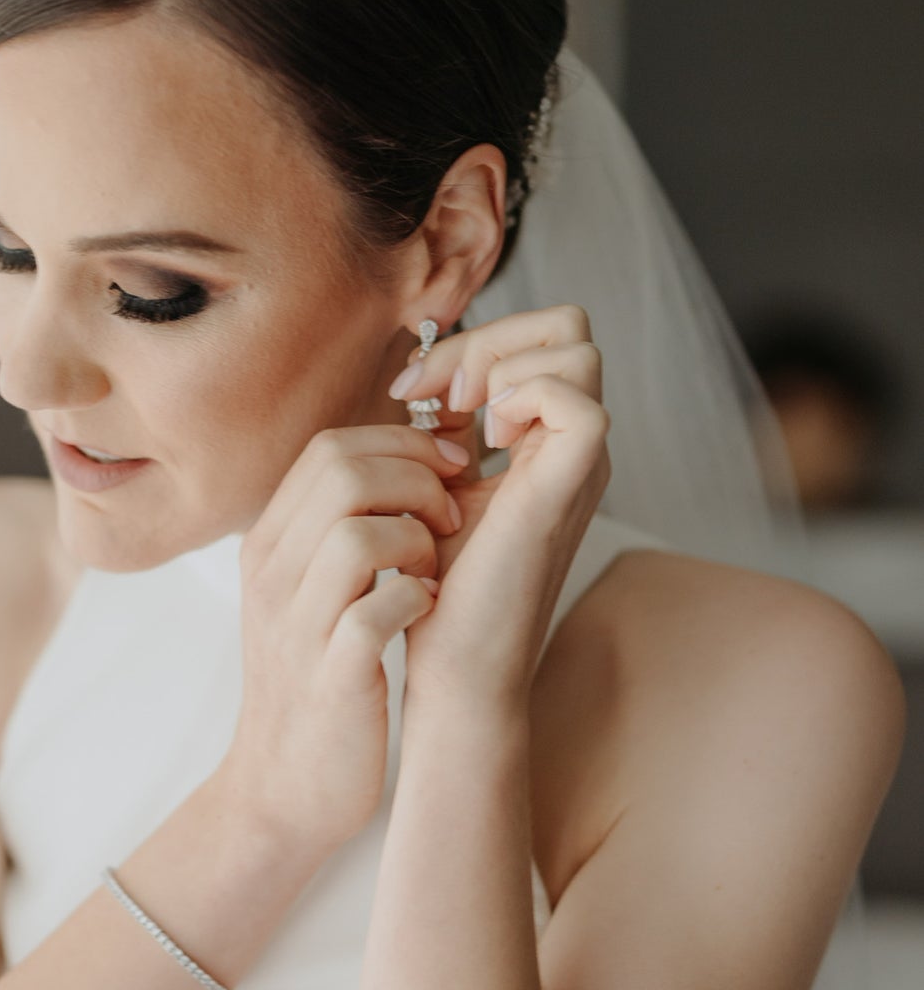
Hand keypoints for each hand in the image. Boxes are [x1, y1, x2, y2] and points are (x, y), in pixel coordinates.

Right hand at [223, 423, 470, 861]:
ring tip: (435, 569)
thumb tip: (405, 465)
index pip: (329, 449)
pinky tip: (428, 611)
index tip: (448, 470)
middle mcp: (272, 576)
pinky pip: (375, 612)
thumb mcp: (309, 592)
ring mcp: (297, 627)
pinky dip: (416, 600)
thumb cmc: (317, 681)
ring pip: (356, 534)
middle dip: (418, 479)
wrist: (284, 789)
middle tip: (451, 518)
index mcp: (268, 546)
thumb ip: (340, 528)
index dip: (401, 443)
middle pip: (342, 473)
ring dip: (419, 540)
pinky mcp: (330, 678)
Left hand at [389, 304, 611, 709]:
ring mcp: (578, 464)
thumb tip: (425, 374)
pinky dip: (524, 398)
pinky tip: (484, 443)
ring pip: (579, 347)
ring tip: (465, 417)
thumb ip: (440, 427)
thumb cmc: (438, 587)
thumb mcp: (432, 484)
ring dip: (506, 363)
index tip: (409, 389)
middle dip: (492, 338)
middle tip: (442, 396)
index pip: (536, 338)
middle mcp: (571, 446)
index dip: (471, 343)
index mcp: (543, 442)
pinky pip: (579, 400)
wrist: (453, 663)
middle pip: (568, 327)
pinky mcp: (569, 486)